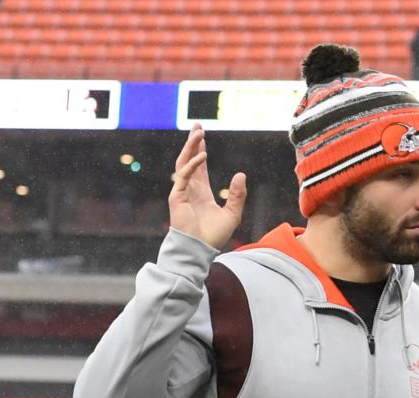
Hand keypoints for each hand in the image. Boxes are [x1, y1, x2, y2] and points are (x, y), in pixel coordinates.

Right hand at [169, 124, 246, 250]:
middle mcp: (190, 190)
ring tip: (198, 133)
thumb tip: (241, 174)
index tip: (202, 137)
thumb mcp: (232, 214)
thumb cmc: (213, 237)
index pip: (199, 168)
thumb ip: (237, 195)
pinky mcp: (177, 197)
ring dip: (190, 147)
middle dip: (193, 143)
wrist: (199, 250)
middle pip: (189, 160)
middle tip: (197, 126)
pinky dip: (192, 165)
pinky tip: (202, 156)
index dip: (200, 151)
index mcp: (201, 194)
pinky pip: (183, 176)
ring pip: (183, 163)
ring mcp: (182, 193)